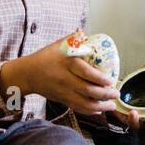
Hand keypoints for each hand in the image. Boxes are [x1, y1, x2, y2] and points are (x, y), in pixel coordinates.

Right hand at [0, 36, 120, 113]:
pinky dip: (89, 111)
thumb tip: (86, 33)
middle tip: (116, 93)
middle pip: (88, 90)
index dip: (100, 79)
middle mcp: (66, 79)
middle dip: (106, 94)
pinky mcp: (62, 100)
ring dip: (101, 107)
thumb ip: (73, 39)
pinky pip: (77, 108)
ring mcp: (64, 92)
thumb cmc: (45, 57)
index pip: (86, 73)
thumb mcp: (58, 45)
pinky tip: (98, 110)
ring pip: (84, 103)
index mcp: (67, 64)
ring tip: (111, 105)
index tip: (111, 80)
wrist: (27, 74)